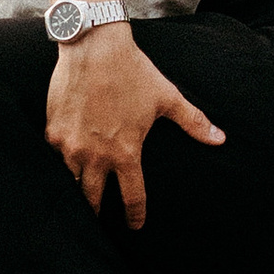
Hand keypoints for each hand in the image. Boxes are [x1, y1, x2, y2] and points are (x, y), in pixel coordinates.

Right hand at [45, 25, 224, 228]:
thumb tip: (220, 139)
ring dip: (78, 189)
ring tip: (82, 196)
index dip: (135, 216)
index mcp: (126, 153)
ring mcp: (71, 146)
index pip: (132, 198)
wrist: (95, 46)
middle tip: (101, 221)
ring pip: (72, 182)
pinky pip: (55, 158)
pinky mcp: (53, 133)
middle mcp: (96, 155)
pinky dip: (62, 162)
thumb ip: (193, 122)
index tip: (136, 226)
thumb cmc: (134, 72)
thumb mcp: (167, 98)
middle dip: (98, 213)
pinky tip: (65, 165)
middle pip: (93, 200)